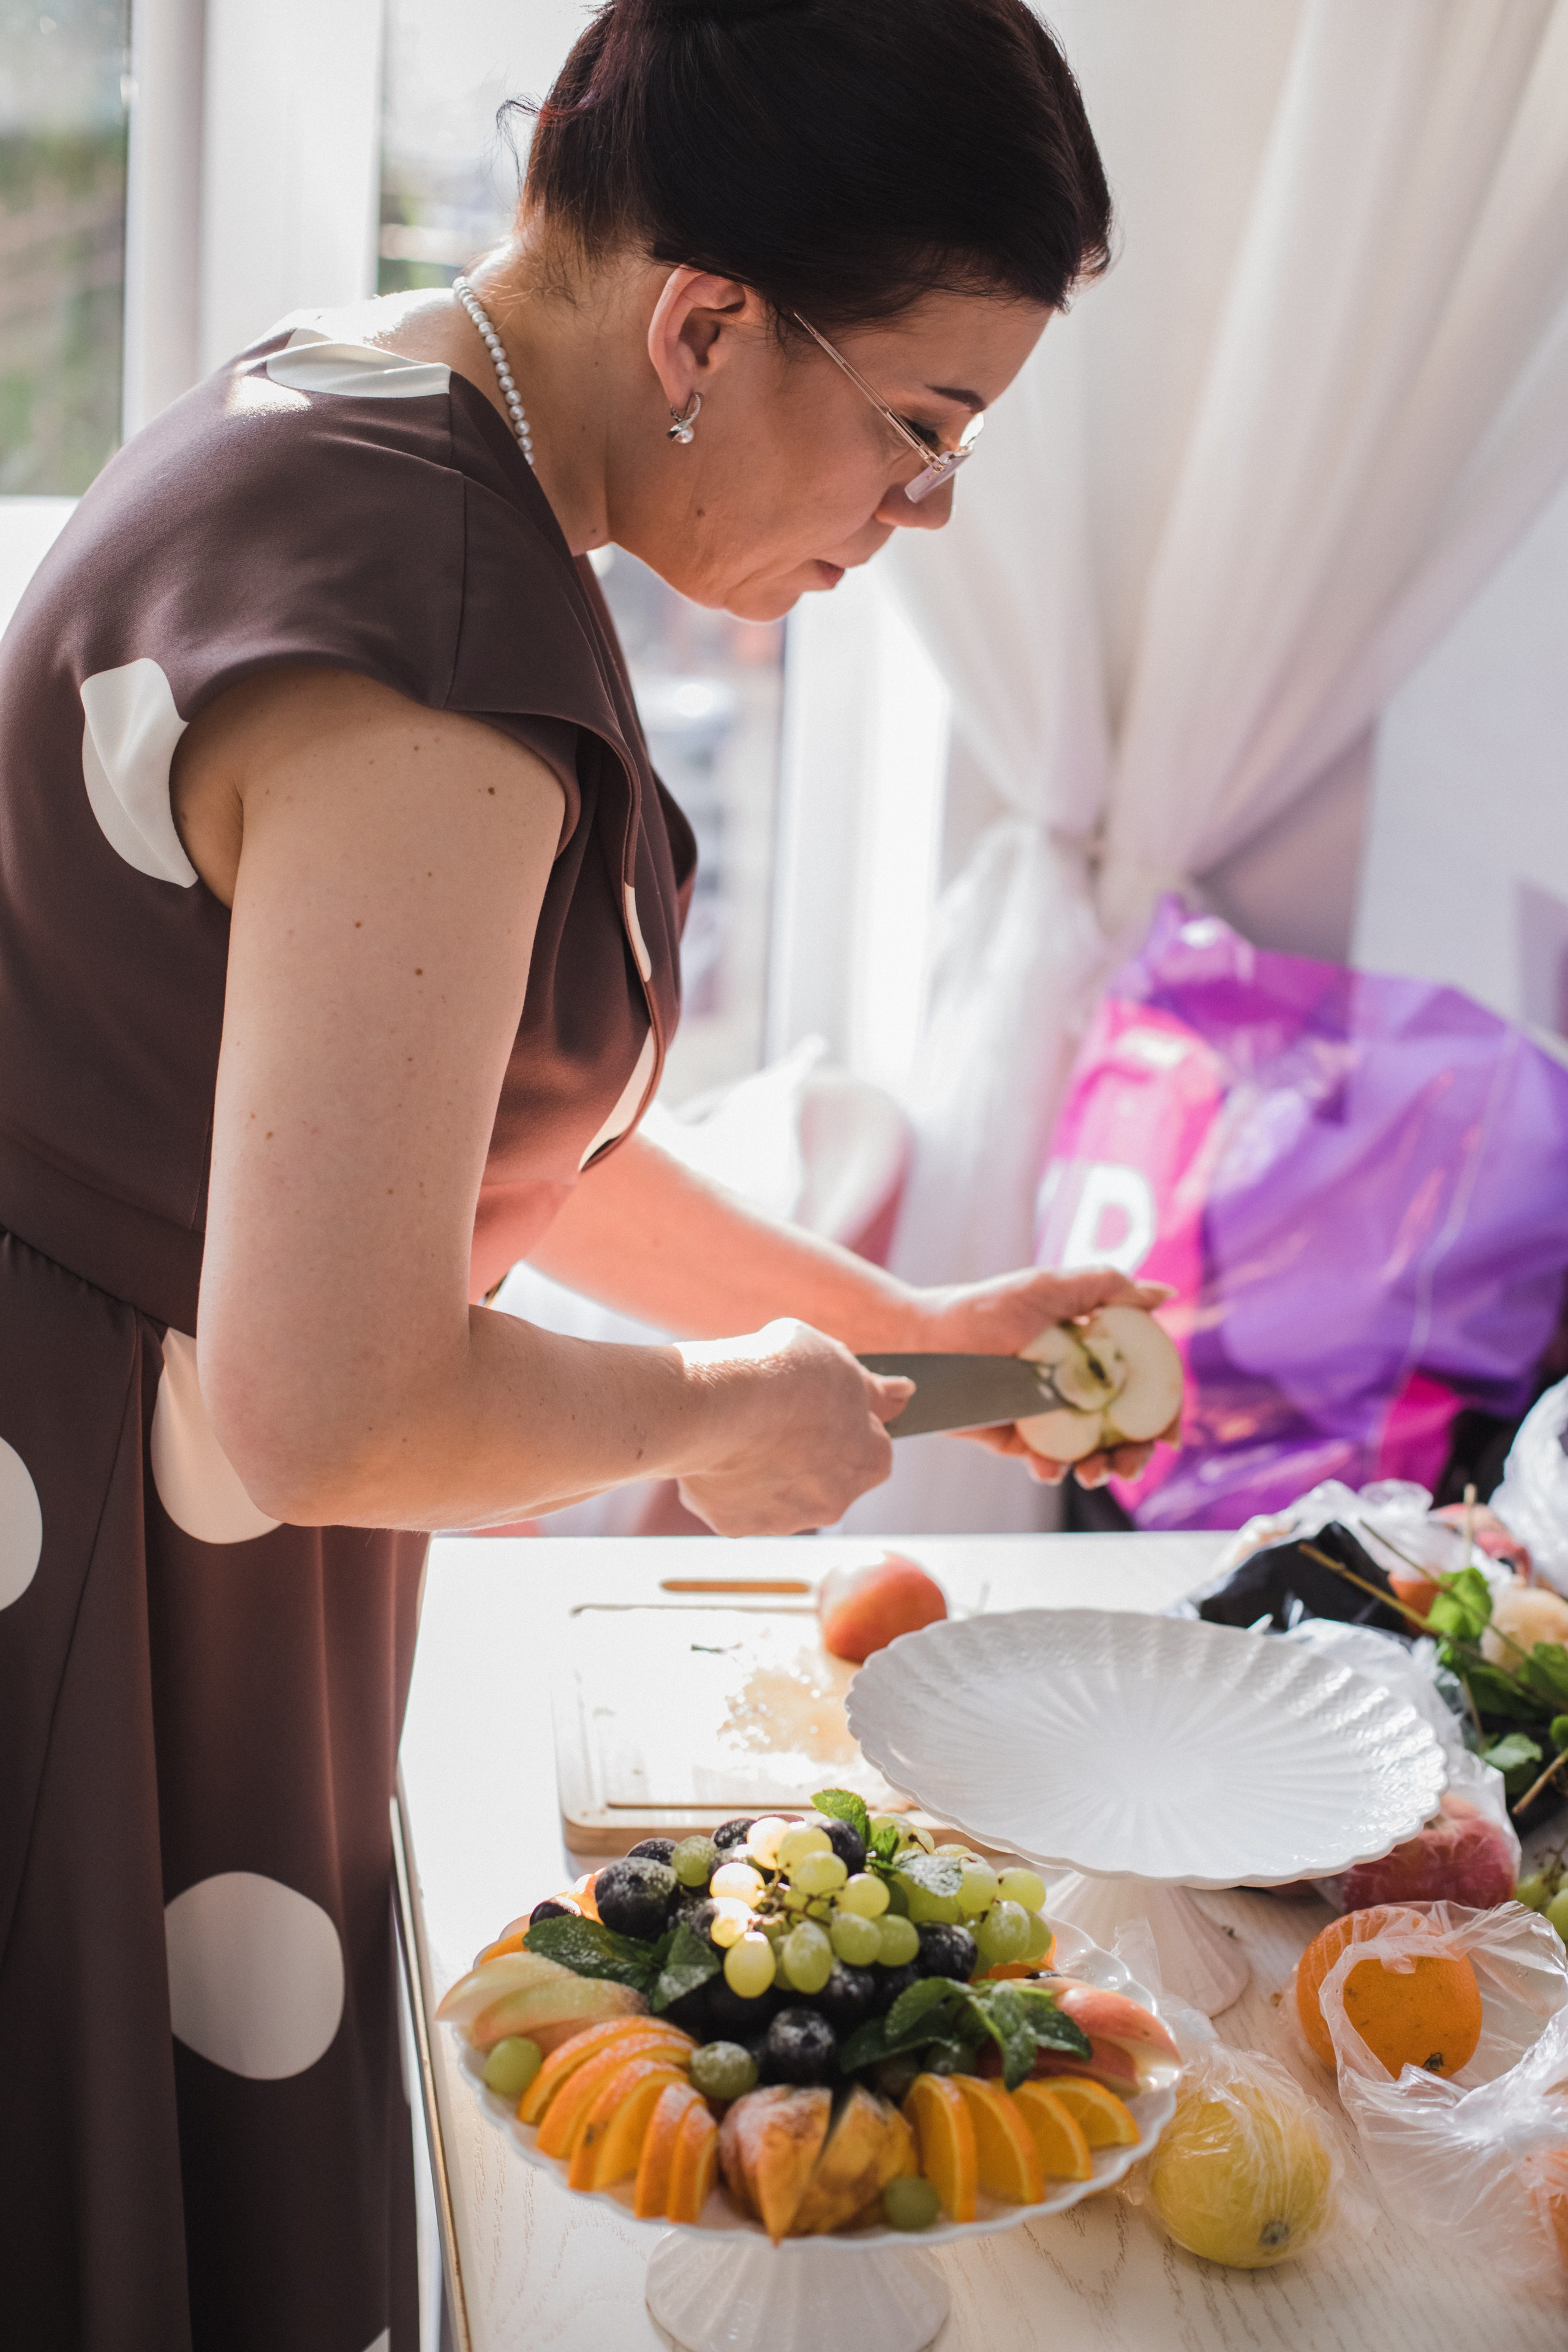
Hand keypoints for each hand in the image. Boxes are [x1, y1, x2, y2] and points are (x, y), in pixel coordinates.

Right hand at [673, 1318, 912, 1536]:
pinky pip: (734, 1501)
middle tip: (775, 1416)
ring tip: (742, 1428)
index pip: (868, 1444)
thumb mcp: (838, 1362)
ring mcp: (786, 1519)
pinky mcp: (737, 1524)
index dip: (841, 1419)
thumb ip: (872, 1387)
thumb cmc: (782, 1374)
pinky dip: (726, 1480)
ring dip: (765, 1469)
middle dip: (803, 1453)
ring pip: (778, 1493)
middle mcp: (836, 1501)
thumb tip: (904, 1393)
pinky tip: (718, 1448)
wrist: (718, 1402)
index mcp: (871, 1461)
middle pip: (824, 1477)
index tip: (815, 1402)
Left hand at [904, 1264, 1177, 1490]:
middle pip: (1125, 1430)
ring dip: (1103, 1469)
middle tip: (1130, 1464)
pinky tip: (1050, 1466)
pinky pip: (1047, 1463)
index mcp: (1095, 1354)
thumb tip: (1163, 1295)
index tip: (1167, 1434)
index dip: (1163, 1413)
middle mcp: (1078, 1388)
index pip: (1143, 1389)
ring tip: (1094, 1473)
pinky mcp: (1019, 1440)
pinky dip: (1054, 1470)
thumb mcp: (1048, 1288)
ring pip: (1092, 1454)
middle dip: (1136, 1453)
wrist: (924, 1339)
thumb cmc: (985, 1307)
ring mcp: (1050, 1417)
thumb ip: (1106, 1287)